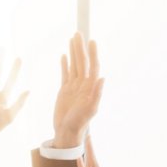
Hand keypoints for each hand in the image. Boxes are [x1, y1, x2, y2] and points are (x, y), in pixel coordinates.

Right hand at [53, 33, 102, 147]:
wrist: (67, 132)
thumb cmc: (80, 123)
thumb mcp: (90, 110)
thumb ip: (97, 94)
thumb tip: (102, 77)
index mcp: (90, 87)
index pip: (92, 66)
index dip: (93, 53)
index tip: (91, 41)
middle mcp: (83, 85)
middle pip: (82, 62)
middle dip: (81, 48)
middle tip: (78, 33)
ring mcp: (73, 87)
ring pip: (74, 65)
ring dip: (73, 52)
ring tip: (72, 39)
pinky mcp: (64, 90)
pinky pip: (65, 74)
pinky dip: (65, 64)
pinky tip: (64, 56)